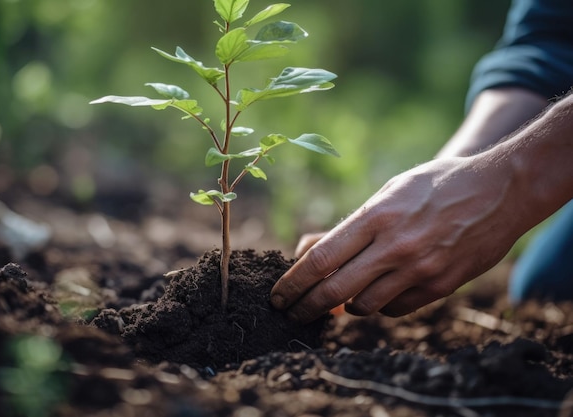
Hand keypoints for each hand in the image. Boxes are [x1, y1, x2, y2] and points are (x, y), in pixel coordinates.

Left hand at [271, 155, 525, 321]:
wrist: (499, 190)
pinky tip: (375, 295)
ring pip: (363, 306)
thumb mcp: (386, 193)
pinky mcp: (440, 285)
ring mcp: (419, 269)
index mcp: (376, 216)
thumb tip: (305, 249)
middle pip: (334, 289)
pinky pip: (395, 309)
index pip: (320, 259)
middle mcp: (395, 246)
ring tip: (336, 300)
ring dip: (343, 307)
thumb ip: (347, 226)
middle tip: (291, 313)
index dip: (293, 283)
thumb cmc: (434, 185)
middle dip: (305, 306)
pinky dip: (378, 306)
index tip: (278, 295)